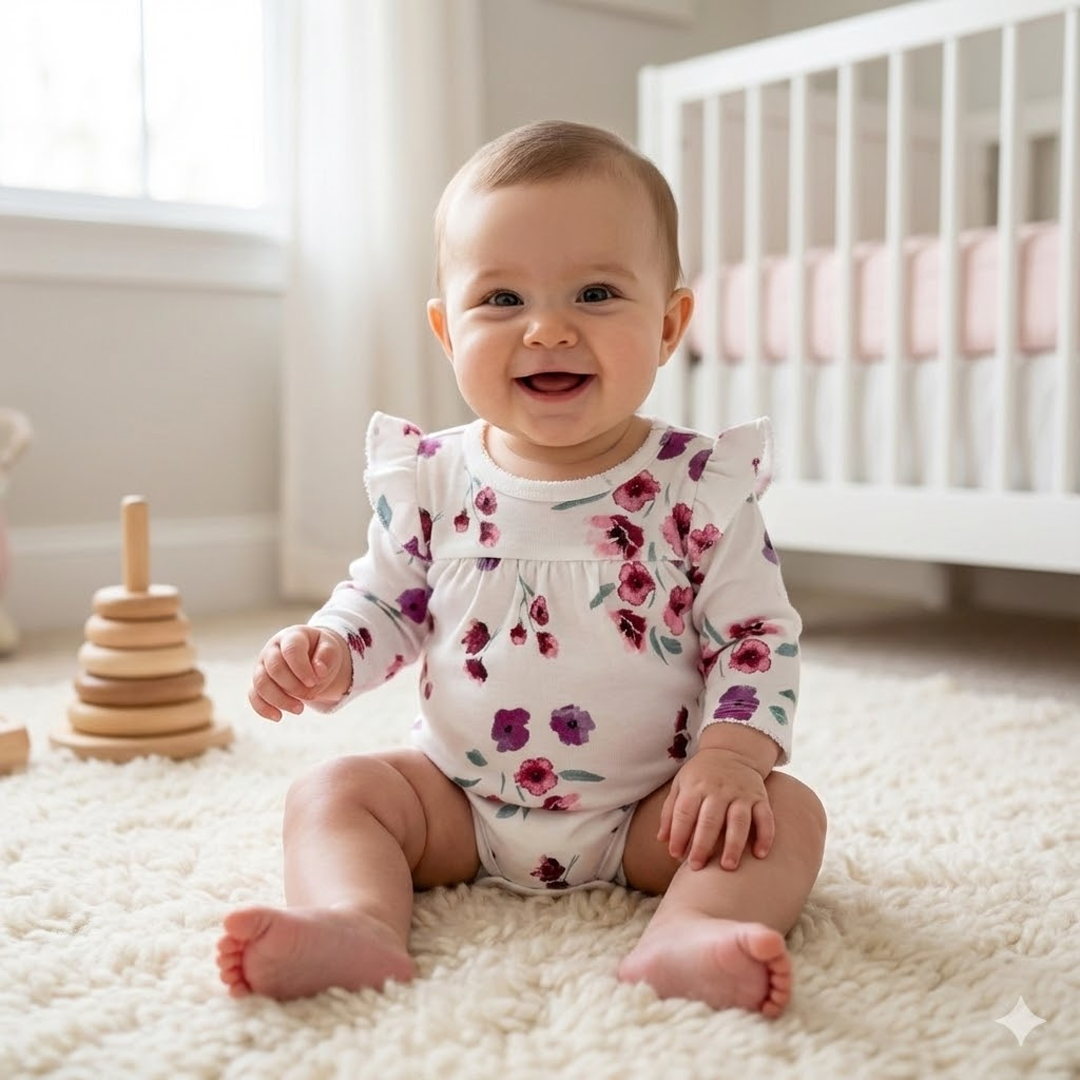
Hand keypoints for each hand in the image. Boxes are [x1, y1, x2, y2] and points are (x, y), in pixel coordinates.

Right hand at [248, 625, 350, 720]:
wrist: (312, 657)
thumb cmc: (320, 651)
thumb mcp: (330, 649)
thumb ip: (327, 656)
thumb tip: (319, 671)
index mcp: (292, 637)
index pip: (291, 650)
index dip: (301, 668)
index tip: (313, 682)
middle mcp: (272, 649)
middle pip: (274, 668)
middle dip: (293, 686)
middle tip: (311, 695)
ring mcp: (262, 665)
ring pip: (261, 683)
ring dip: (280, 700)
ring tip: (299, 709)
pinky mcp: (259, 682)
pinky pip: (254, 695)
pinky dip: (263, 708)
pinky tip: (278, 717)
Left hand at [658, 748, 774, 871]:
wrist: (732, 751)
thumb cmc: (701, 775)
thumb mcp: (680, 784)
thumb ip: (671, 811)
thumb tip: (662, 840)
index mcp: (695, 786)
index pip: (685, 812)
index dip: (678, 834)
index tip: (675, 854)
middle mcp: (719, 790)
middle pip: (710, 819)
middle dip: (702, 844)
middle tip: (696, 867)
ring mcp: (741, 794)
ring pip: (738, 820)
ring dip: (733, 844)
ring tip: (728, 867)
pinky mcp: (760, 798)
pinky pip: (765, 818)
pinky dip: (765, 836)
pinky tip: (760, 855)